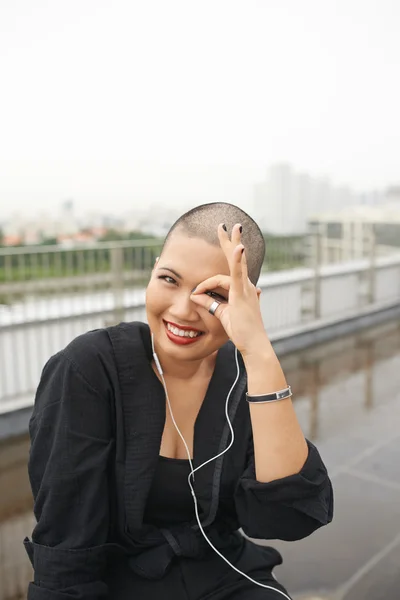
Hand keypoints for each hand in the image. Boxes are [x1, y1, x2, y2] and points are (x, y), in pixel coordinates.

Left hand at [190, 223, 268, 355]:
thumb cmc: (241, 332)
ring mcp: (246, 288)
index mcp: (241, 290)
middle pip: (236, 259)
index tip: (195, 294)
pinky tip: (238, 247)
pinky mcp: (243, 294)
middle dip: (230, 242)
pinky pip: (238, 274)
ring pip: (238, 262)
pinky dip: (237, 260)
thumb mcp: (221, 315)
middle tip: (226, 225)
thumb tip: (195, 296)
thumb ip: (209, 304)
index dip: (205, 284)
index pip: (222, 277)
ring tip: (232, 227)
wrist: (253, 344)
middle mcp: (246, 286)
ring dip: (234, 244)